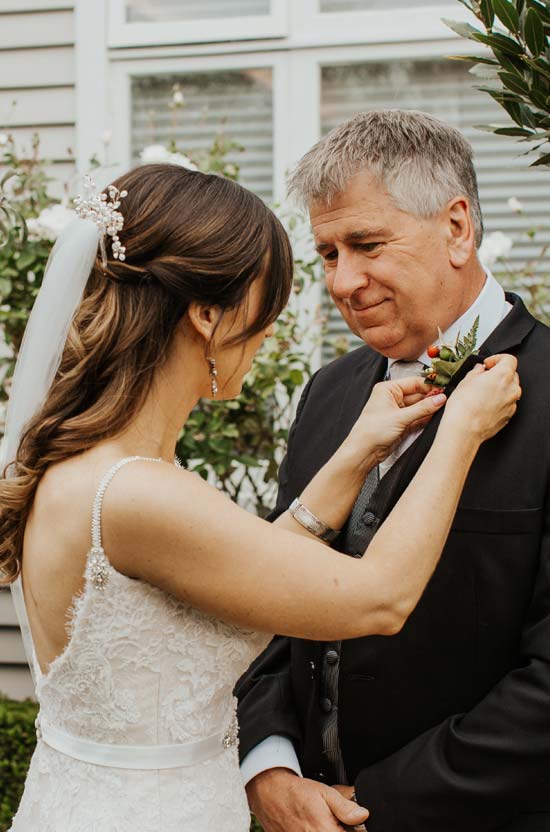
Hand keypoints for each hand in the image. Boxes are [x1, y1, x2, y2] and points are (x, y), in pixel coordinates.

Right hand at [246, 768, 368, 831]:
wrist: (269, 793)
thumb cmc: (295, 792)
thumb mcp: (324, 792)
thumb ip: (345, 807)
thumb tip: (363, 815)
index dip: (352, 829)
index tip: (350, 823)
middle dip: (340, 828)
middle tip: (334, 821)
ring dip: (327, 829)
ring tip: (322, 822)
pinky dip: (313, 830)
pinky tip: (310, 825)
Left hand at [344, 377, 446, 465]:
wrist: (364, 451)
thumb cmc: (371, 431)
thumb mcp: (400, 417)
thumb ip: (422, 408)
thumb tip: (439, 398)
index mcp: (387, 389)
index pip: (413, 383)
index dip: (429, 386)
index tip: (443, 389)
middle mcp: (392, 398)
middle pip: (417, 395)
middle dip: (431, 398)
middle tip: (446, 400)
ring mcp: (397, 411)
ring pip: (418, 407)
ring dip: (429, 409)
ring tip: (443, 408)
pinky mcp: (401, 423)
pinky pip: (417, 418)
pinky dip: (425, 418)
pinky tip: (435, 417)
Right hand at [441, 354, 520, 445]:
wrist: (464, 430)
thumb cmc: (463, 407)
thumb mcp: (465, 381)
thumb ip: (476, 372)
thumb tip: (479, 370)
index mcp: (503, 375)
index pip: (509, 359)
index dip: (497, 359)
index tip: (488, 364)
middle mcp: (512, 389)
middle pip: (511, 374)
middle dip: (498, 374)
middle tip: (483, 377)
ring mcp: (512, 403)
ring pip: (509, 390)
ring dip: (499, 388)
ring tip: (482, 393)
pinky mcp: (509, 415)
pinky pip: (506, 403)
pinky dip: (498, 401)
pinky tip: (484, 404)